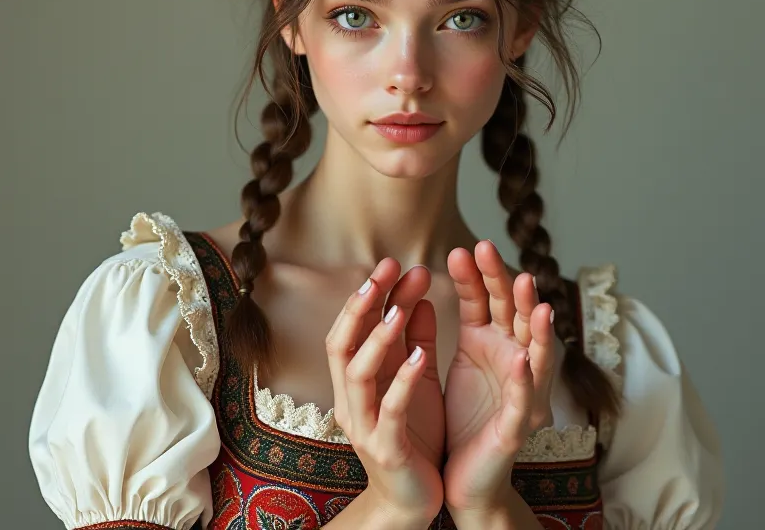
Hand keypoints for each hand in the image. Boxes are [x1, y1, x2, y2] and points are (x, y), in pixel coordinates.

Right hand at [325, 259, 444, 522]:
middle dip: (362, 305)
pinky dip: (404, 381)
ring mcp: (364, 425)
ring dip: (378, 338)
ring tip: (400, 308)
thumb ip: (413, 342)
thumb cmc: (414, 437)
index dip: (367, 296)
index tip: (391, 263)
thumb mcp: (414, 382)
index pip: (351, 329)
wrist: (412, 502)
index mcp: (357, 382)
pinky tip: (422, 357)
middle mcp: (350, 399)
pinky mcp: (385, 448)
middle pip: (342, 343)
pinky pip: (390, 410)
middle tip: (385, 270)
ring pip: (357, 374)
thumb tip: (416, 295)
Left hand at [442, 241, 556, 511]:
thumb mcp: (461, 356)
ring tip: (531, 295)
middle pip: (513, 315)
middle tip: (491, 251)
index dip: (478, 275)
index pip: (487, 301)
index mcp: (494, 344)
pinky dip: (525, 380)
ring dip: (533, 324)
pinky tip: (522, 360)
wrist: (463, 478)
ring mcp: (522, 394)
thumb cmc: (466, 416)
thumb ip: (468, 316)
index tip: (463, 248)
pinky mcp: (517, 427)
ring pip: (533, 352)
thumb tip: (457, 260)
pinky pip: (524, 400)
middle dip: (504, 282)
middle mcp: (514, 361)